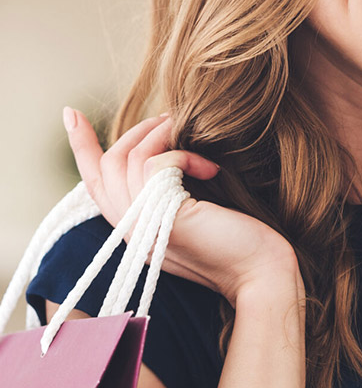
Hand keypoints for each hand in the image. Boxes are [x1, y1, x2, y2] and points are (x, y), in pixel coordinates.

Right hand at [64, 108, 299, 306]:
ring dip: (159, 135)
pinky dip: (182, 155)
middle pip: (105, 168)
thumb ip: (170, 194)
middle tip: (169, 119)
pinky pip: (155, 166)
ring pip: (127, 161)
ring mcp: (145, 228)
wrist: (265, 273)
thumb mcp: (197, 214)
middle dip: (135, 133)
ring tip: (188, 131)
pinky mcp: (166, 220)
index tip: (71, 114)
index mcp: (135, 232)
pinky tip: (210, 168)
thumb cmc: (243, 240)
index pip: (94, 186)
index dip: (81, 148)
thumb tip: (166, 150)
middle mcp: (132, 233)